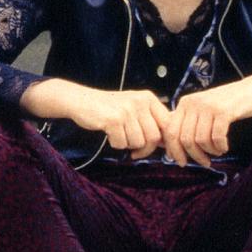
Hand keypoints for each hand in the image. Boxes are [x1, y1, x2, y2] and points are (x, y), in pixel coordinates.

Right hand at [21, 80, 170, 157]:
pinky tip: (109, 134)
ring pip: (138, 143)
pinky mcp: (114, 119)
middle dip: (145, 149)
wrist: (81, 100)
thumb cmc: (110, 109)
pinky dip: (116, 144)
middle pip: (154, 137)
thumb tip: (168, 144)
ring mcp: (127, 110)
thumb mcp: (134, 108)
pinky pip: (122, 144)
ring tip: (119, 135)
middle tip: (135, 152)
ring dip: (128, 145)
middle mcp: (140, 102)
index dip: (169, 142)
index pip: (169, 123)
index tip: (167, 154)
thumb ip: (151, 122)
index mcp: (148, 98)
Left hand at [163, 70, 251, 167]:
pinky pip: (217, 138)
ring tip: (217, 151)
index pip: (171, 131)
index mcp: (184, 103)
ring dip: (210, 152)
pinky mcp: (223, 111)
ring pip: (201, 140)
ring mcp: (208, 106)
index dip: (174, 150)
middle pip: (185, 139)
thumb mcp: (201, 110)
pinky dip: (220, 147)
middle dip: (195, 155)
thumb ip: (186, 124)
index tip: (182, 162)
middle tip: (205, 162)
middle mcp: (193, 103)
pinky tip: (224, 147)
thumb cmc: (225, 105)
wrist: (250, 90)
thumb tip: (170, 150)